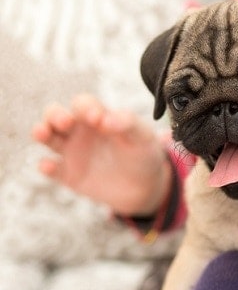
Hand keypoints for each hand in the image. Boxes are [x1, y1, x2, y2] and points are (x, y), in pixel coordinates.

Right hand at [31, 94, 171, 215]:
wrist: (145, 185)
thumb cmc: (143, 153)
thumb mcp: (143, 136)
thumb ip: (127, 123)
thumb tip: (106, 119)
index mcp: (96, 116)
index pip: (82, 104)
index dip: (86, 107)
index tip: (97, 117)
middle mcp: (79, 131)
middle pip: (55, 115)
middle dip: (55, 115)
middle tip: (66, 122)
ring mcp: (71, 152)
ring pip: (47, 137)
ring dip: (41, 132)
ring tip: (42, 133)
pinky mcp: (68, 175)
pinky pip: (51, 169)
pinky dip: (46, 166)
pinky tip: (49, 166)